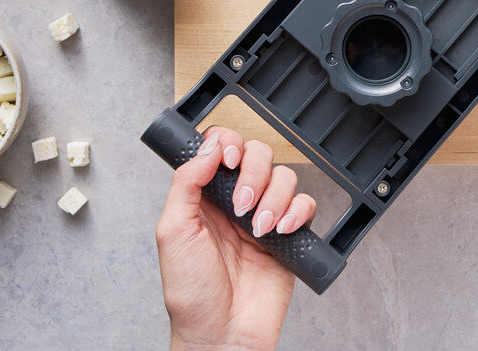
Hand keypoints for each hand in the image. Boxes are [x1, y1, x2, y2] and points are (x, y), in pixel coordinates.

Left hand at [156, 127, 317, 350]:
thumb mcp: (172, 233)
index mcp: (204, 198)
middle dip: (254, 175)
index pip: (221, 149)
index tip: (228, 162)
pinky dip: (297, 213)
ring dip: (274, 199)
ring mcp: (264, 217)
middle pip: (258, 155)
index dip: (229, 145)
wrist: (223, 333)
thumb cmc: (192, 294)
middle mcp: (235, 203)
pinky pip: (305, 205)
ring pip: (284, 177)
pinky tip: (280, 232)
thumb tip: (208, 147)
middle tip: (243, 207)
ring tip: (259, 229)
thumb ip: (185, 183)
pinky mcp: (288, 235)